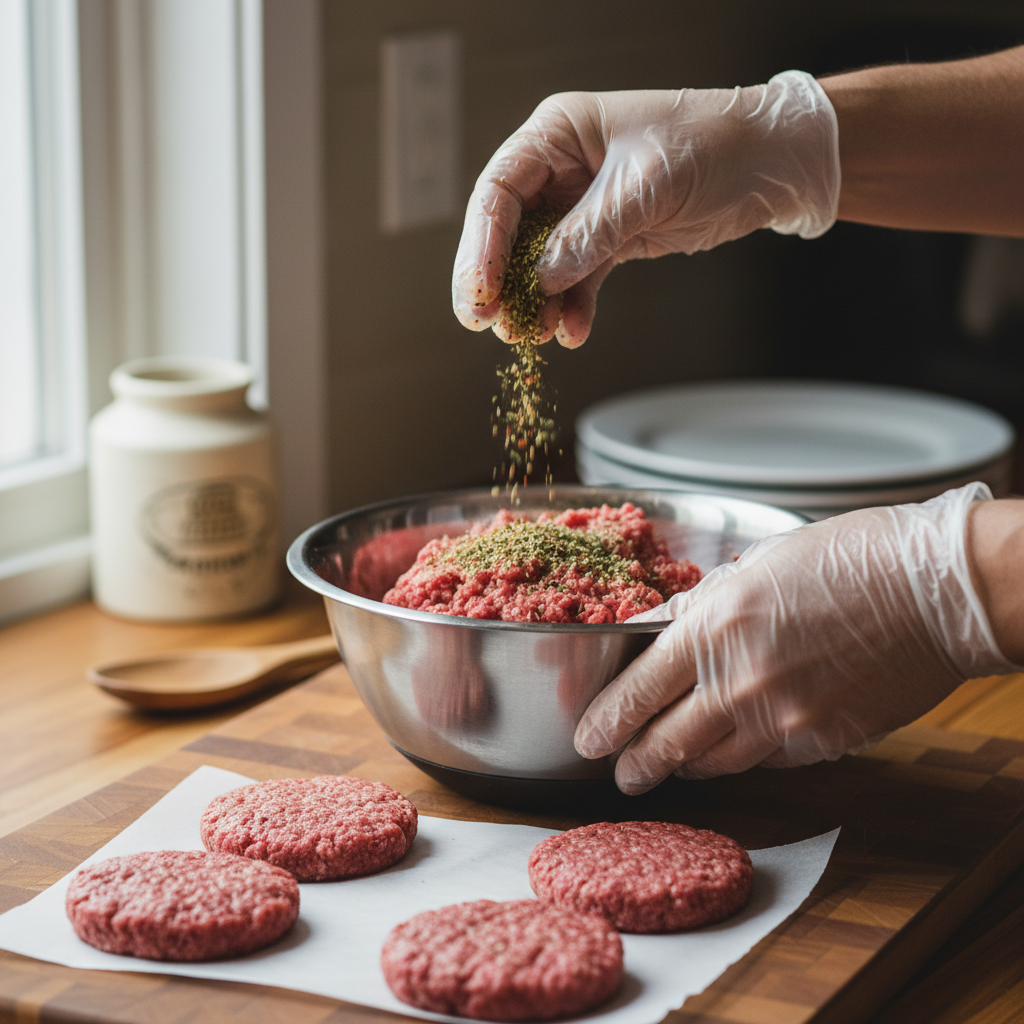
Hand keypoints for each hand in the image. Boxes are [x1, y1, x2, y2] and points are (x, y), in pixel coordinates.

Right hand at [452, 71, 838, 347]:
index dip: (483, 245)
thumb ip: (589, 234)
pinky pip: (577, 279)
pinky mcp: (609, 239)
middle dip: (498, 281)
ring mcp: (583, 207)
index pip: (500, 191)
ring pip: (539, 262)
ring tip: (531, 336)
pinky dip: (573, 307)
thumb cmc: (713, 145)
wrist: (770, 164)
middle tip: (489, 323)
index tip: (481, 290)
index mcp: (559, 134)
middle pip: (508, 231)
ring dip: (534, 302)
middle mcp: (562, 170)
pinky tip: (572, 331)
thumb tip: (541, 279)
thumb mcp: (646, 187)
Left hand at [573, 484, 1016, 793]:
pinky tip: (741, 744)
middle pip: (667, 743)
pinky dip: (746, 755)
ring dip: (687, 765)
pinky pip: (767, 760)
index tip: (590, 738)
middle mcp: (739, 681)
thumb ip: (706, 607)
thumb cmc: (848, 560)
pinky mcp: (822, 742)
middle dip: (637, 763)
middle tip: (622, 774)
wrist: (933, 590)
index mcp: (714, 627)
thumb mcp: (756, 567)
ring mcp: (782, 720)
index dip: (608, 721)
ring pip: (715, 762)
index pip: (639, 690)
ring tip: (672, 764)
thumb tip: (669, 630)